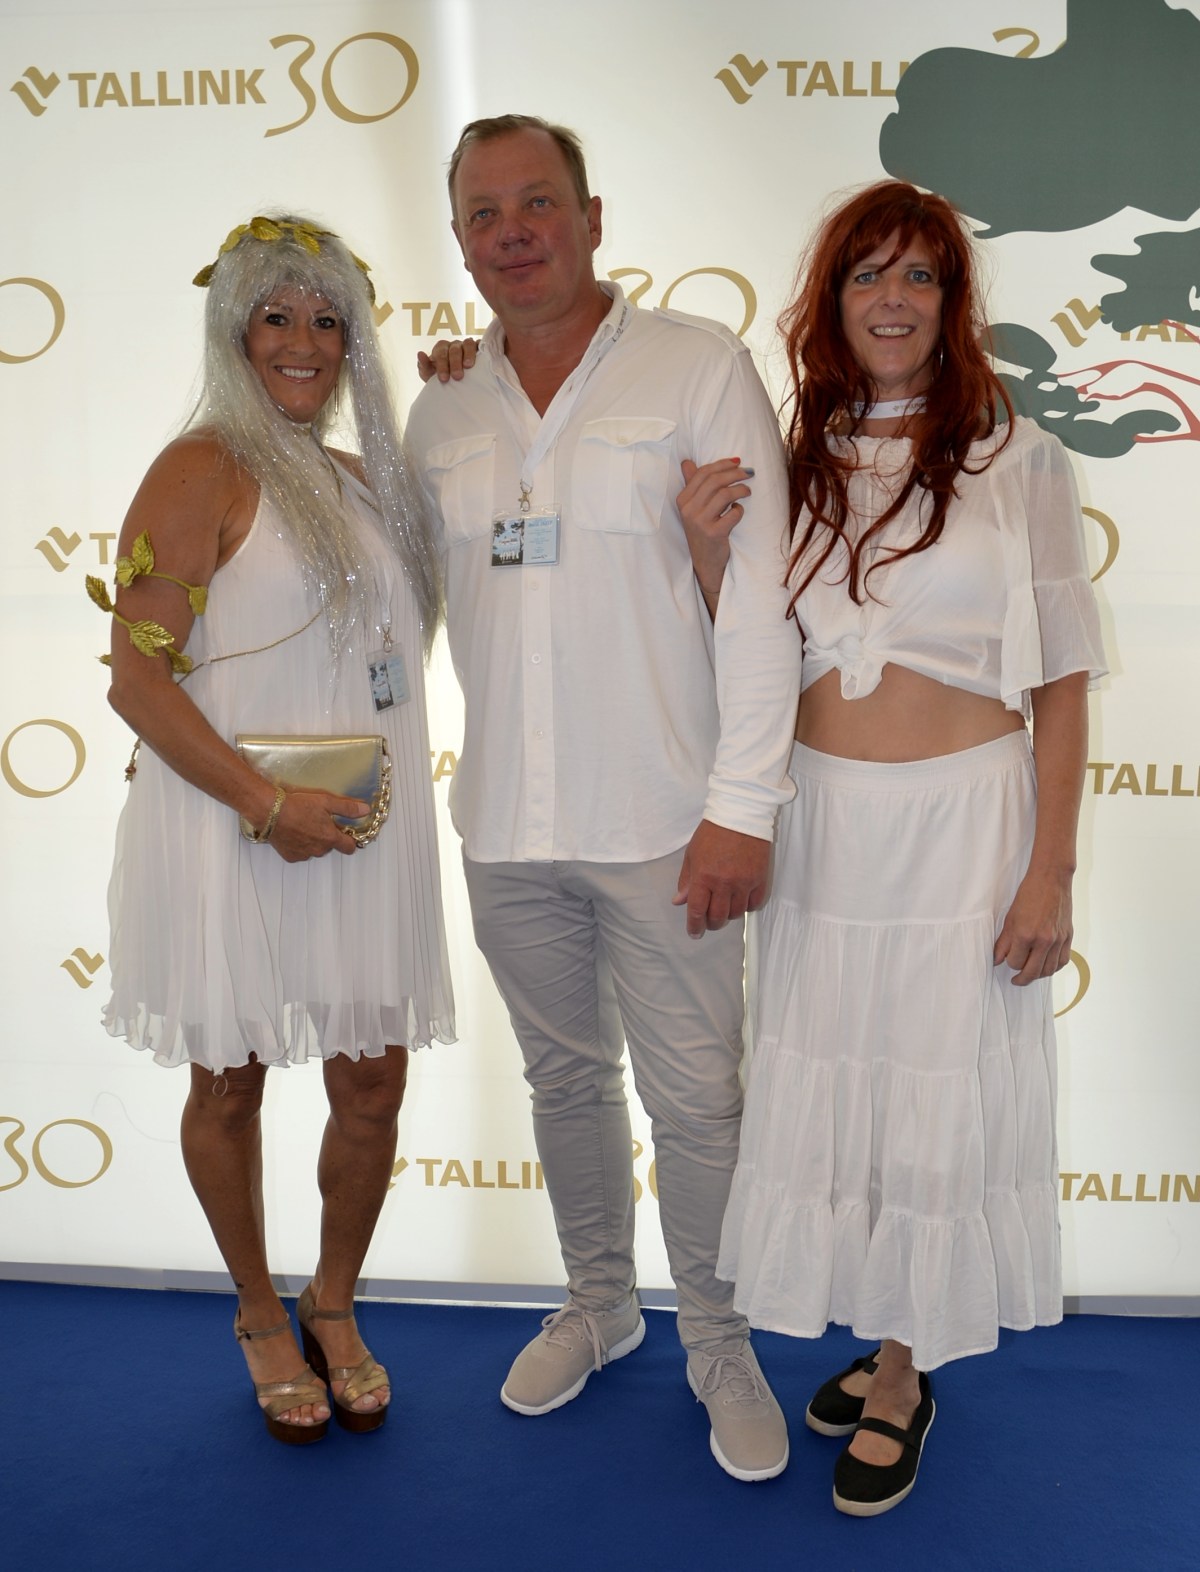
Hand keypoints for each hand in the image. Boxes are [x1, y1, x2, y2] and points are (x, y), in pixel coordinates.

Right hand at [268, 789, 369, 861]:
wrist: (271, 812)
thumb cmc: (298, 805)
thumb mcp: (326, 802)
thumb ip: (347, 808)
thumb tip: (365, 810)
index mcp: (330, 838)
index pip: (349, 848)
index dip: (350, 841)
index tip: (347, 834)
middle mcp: (319, 850)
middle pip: (330, 846)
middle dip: (327, 836)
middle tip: (318, 821)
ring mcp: (304, 855)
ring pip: (314, 850)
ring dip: (313, 841)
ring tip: (303, 825)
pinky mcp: (291, 857)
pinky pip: (300, 853)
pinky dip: (299, 846)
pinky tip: (293, 833)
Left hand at [416, 338, 477, 383]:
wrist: (454, 385)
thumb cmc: (440, 378)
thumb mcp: (428, 375)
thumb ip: (423, 365)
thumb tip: (420, 353)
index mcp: (441, 349)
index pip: (441, 353)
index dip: (442, 365)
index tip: (443, 378)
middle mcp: (454, 345)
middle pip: (454, 349)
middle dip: (455, 363)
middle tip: (457, 377)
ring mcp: (467, 346)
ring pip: (468, 344)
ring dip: (468, 354)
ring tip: (469, 366)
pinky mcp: (479, 349)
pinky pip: (481, 346)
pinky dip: (482, 350)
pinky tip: (482, 361)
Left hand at [672, 819, 768, 937]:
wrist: (741, 814)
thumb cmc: (713, 832)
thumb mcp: (692, 854)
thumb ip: (686, 880)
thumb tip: (680, 901)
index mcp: (704, 876)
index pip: (698, 911)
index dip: (694, 926)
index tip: (694, 933)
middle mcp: (724, 883)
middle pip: (718, 917)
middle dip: (711, 924)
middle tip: (708, 922)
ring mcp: (744, 882)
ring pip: (736, 914)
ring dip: (728, 916)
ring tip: (724, 908)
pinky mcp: (760, 879)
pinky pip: (753, 904)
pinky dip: (746, 907)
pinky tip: (740, 901)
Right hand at [676, 458, 753, 605]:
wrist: (705, 563)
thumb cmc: (702, 531)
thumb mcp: (692, 508)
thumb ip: (692, 484)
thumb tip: (687, 462)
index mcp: (682, 500)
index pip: (702, 473)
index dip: (722, 464)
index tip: (737, 461)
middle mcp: (688, 510)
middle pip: (714, 481)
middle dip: (735, 473)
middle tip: (748, 473)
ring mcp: (700, 522)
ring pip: (724, 494)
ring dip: (741, 489)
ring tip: (747, 491)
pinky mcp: (714, 533)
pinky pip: (733, 513)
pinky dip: (739, 509)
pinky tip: (738, 511)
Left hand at [993, 866, 1073, 984]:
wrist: (1051, 880)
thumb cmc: (1028, 895)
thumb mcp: (1010, 918)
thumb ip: (1003, 942)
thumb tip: (998, 960)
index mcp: (1025, 934)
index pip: (1015, 962)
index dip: (1009, 963)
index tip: (1007, 959)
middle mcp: (1043, 941)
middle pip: (1032, 972)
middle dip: (1021, 979)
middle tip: (1016, 980)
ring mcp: (1058, 940)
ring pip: (1048, 970)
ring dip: (1038, 975)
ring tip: (1030, 973)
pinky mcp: (1068, 937)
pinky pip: (1062, 962)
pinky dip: (1054, 968)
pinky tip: (1046, 966)